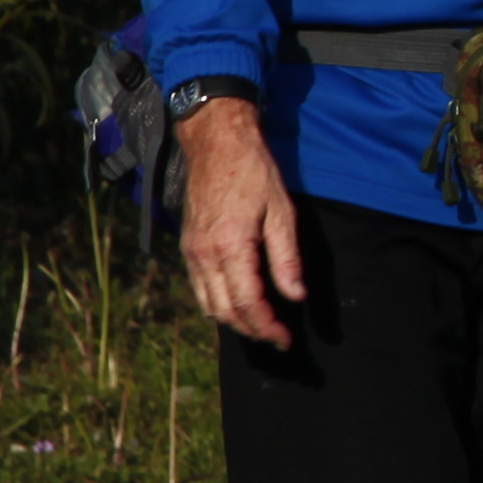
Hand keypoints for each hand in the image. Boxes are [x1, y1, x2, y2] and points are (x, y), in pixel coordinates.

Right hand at [178, 96, 304, 348]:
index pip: (247, 304)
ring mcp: (191, 252)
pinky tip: (237, 304)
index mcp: (230, 247)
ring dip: (233, 322)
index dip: (267, 327)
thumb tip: (295, 296)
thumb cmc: (254, 171)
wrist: (216, 142)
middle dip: (251, 331)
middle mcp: (204, 255)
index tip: (286, 340)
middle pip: (224, 312)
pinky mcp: (187, 246)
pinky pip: (199, 288)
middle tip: (277, 339)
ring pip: (208, 304)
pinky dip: (217, 304)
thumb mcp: (281, 212)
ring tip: (260, 327)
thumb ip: (286, 258)